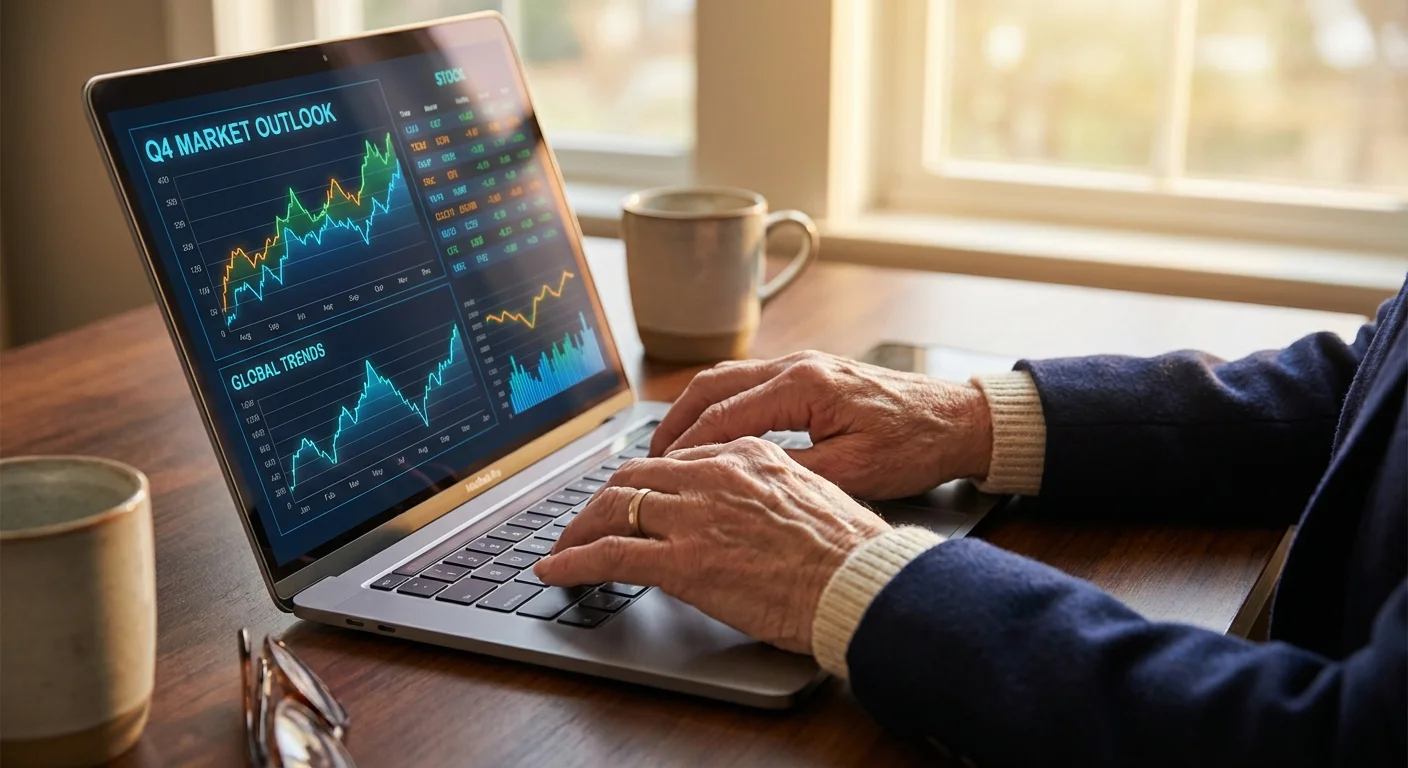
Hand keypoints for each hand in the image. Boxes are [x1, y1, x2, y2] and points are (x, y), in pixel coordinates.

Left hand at [534, 437, 889, 653]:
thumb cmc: (849, 553)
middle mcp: (714, 474)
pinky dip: (574, 561)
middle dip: (602, 500)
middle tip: (586, 522)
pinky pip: (609, 554)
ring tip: (562, 547)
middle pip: (633, 477)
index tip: (631, 498)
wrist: (860, 583)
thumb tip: (745, 512)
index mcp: (747, 454)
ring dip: (579, 529)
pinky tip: (555, 571)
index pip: (675, 460)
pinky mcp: (682, 561)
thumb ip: (766, 492)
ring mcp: (695, 516)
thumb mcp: (810, 496)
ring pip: (613, 508)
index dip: (644, 482)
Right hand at [648, 351, 992, 498]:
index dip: (685, 449)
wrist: (961, 419)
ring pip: (725, 379)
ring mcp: (803, 365)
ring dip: (692, 411)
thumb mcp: (853, 472)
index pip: (722, 415)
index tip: (659, 475)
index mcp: (803, 386)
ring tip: (668, 448)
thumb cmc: (916, 445)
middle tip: (647, 461)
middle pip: (711, 386)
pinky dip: (718, 405)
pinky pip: (748, 382)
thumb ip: (791, 474)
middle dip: (673, 422)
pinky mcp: (811, 373)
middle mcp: (796, 366)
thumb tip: (735, 484)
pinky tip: (710, 432)